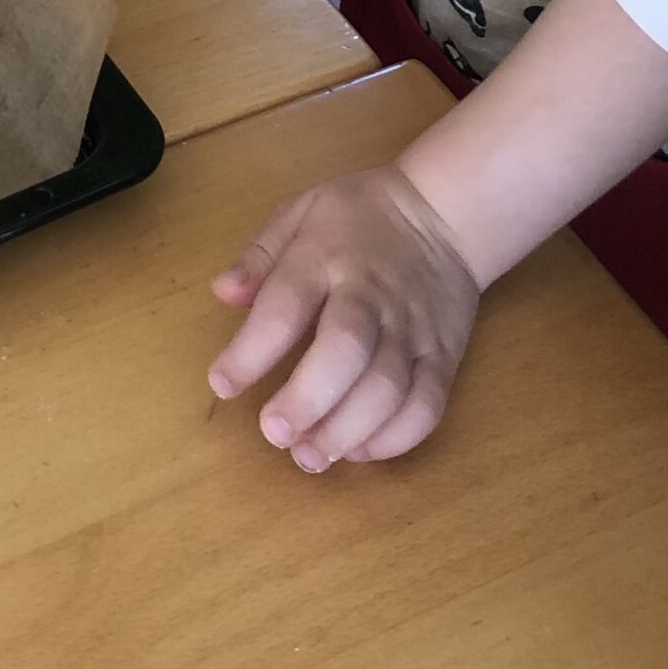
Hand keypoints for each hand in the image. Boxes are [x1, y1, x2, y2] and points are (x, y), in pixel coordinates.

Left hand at [207, 168, 480, 469]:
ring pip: (388, 388)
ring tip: (310, 457)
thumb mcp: (301, 212)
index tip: (221, 384)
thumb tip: (223, 292)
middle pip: (344, 351)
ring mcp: (412, 328)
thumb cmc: (360, 215)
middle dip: (307, 400)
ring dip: (347, 431)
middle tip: (274, 435)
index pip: (285, 306)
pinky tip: (359, 451)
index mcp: (325, 257)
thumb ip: (260, 256)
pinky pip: (427, 405)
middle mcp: (370, 295)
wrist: (446, 213)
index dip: (251, 351)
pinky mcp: (444, 355)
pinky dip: (395, 438)